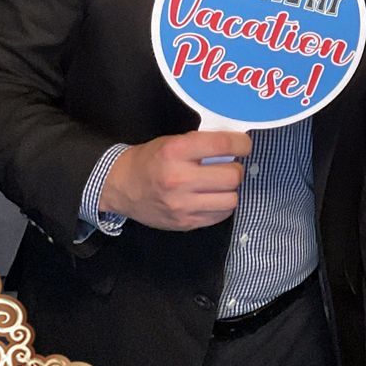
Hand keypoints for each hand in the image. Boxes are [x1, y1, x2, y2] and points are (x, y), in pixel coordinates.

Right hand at [99, 131, 250, 230]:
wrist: (121, 186)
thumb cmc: (151, 160)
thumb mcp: (173, 142)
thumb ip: (203, 144)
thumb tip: (237, 146)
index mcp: (176, 152)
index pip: (222, 145)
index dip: (242, 144)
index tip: (244, 145)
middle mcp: (179, 179)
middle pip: (232, 176)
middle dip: (236, 169)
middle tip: (230, 167)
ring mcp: (182, 205)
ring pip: (231, 199)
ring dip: (231, 190)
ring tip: (222, 184)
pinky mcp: (184, 223)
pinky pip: (220, 215)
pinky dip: (222, 205)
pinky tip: (213, 197)